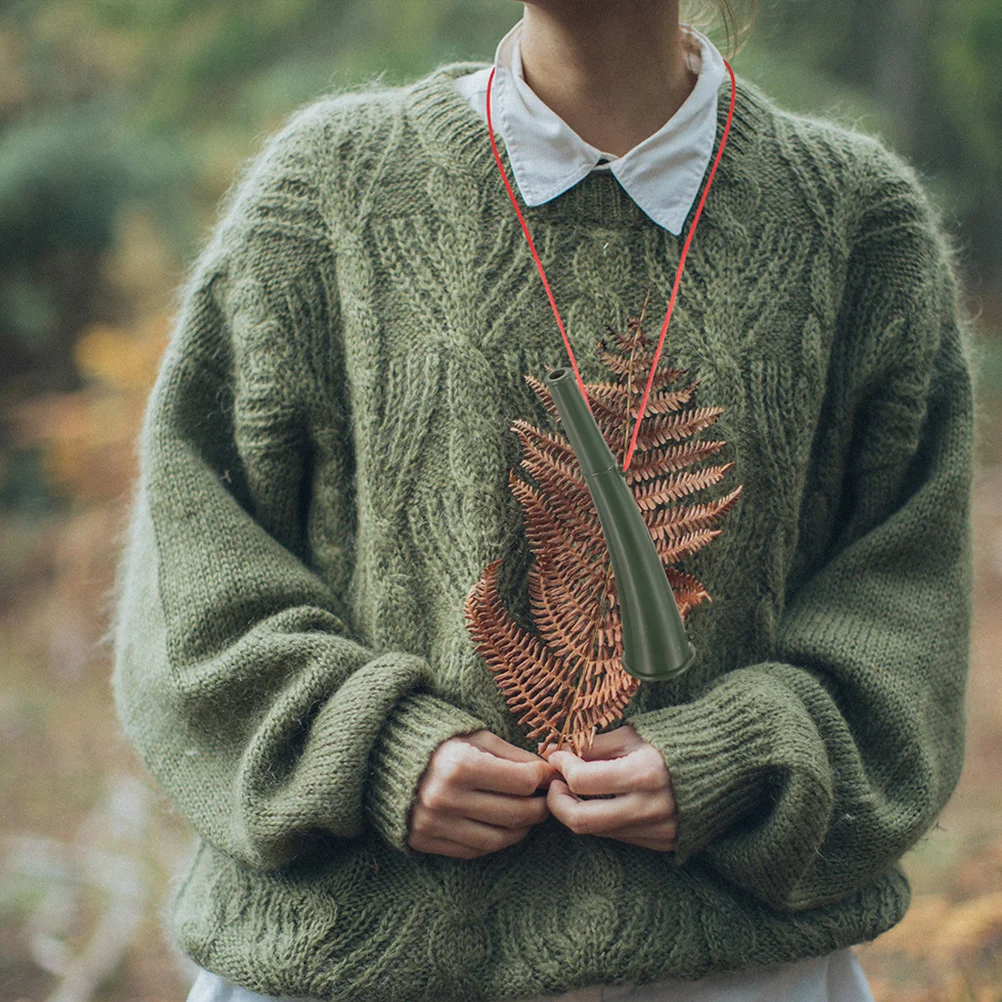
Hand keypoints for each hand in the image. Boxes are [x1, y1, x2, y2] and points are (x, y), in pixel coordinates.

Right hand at [408, 729, 559, 858]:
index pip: (522, 782)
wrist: (384, 758)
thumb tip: (547, 772)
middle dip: (540, 807)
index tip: (550, 776)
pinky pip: (475, 850)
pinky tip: (504, 827)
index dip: (543, 779)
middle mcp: (446, 798)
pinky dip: (496, 841)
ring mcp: (434, 823)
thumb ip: (512, 755)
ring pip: (499, 839)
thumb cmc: (440, 742)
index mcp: (460, 765)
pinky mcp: (425, 840)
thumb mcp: (476, 736)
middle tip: (547, 799)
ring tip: (529, 814)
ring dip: (523, 829)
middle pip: (516, 813)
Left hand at [538, 725, 677, 851]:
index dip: (561, 766)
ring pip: (598, 831)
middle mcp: (650, 809)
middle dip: (557, 802)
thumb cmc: (677, 738)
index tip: (557, 755)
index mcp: (644, 774)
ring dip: (579, 809)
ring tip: (578, 788)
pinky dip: (604, 819)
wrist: (728, 761)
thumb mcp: (634, 734)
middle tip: (556, 783)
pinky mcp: (664, 843)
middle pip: (581, 820)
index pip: (582, 781)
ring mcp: (658, 831)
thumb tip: (554, 750)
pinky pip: (620, 836)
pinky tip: (605, 800)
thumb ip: (593, 746)